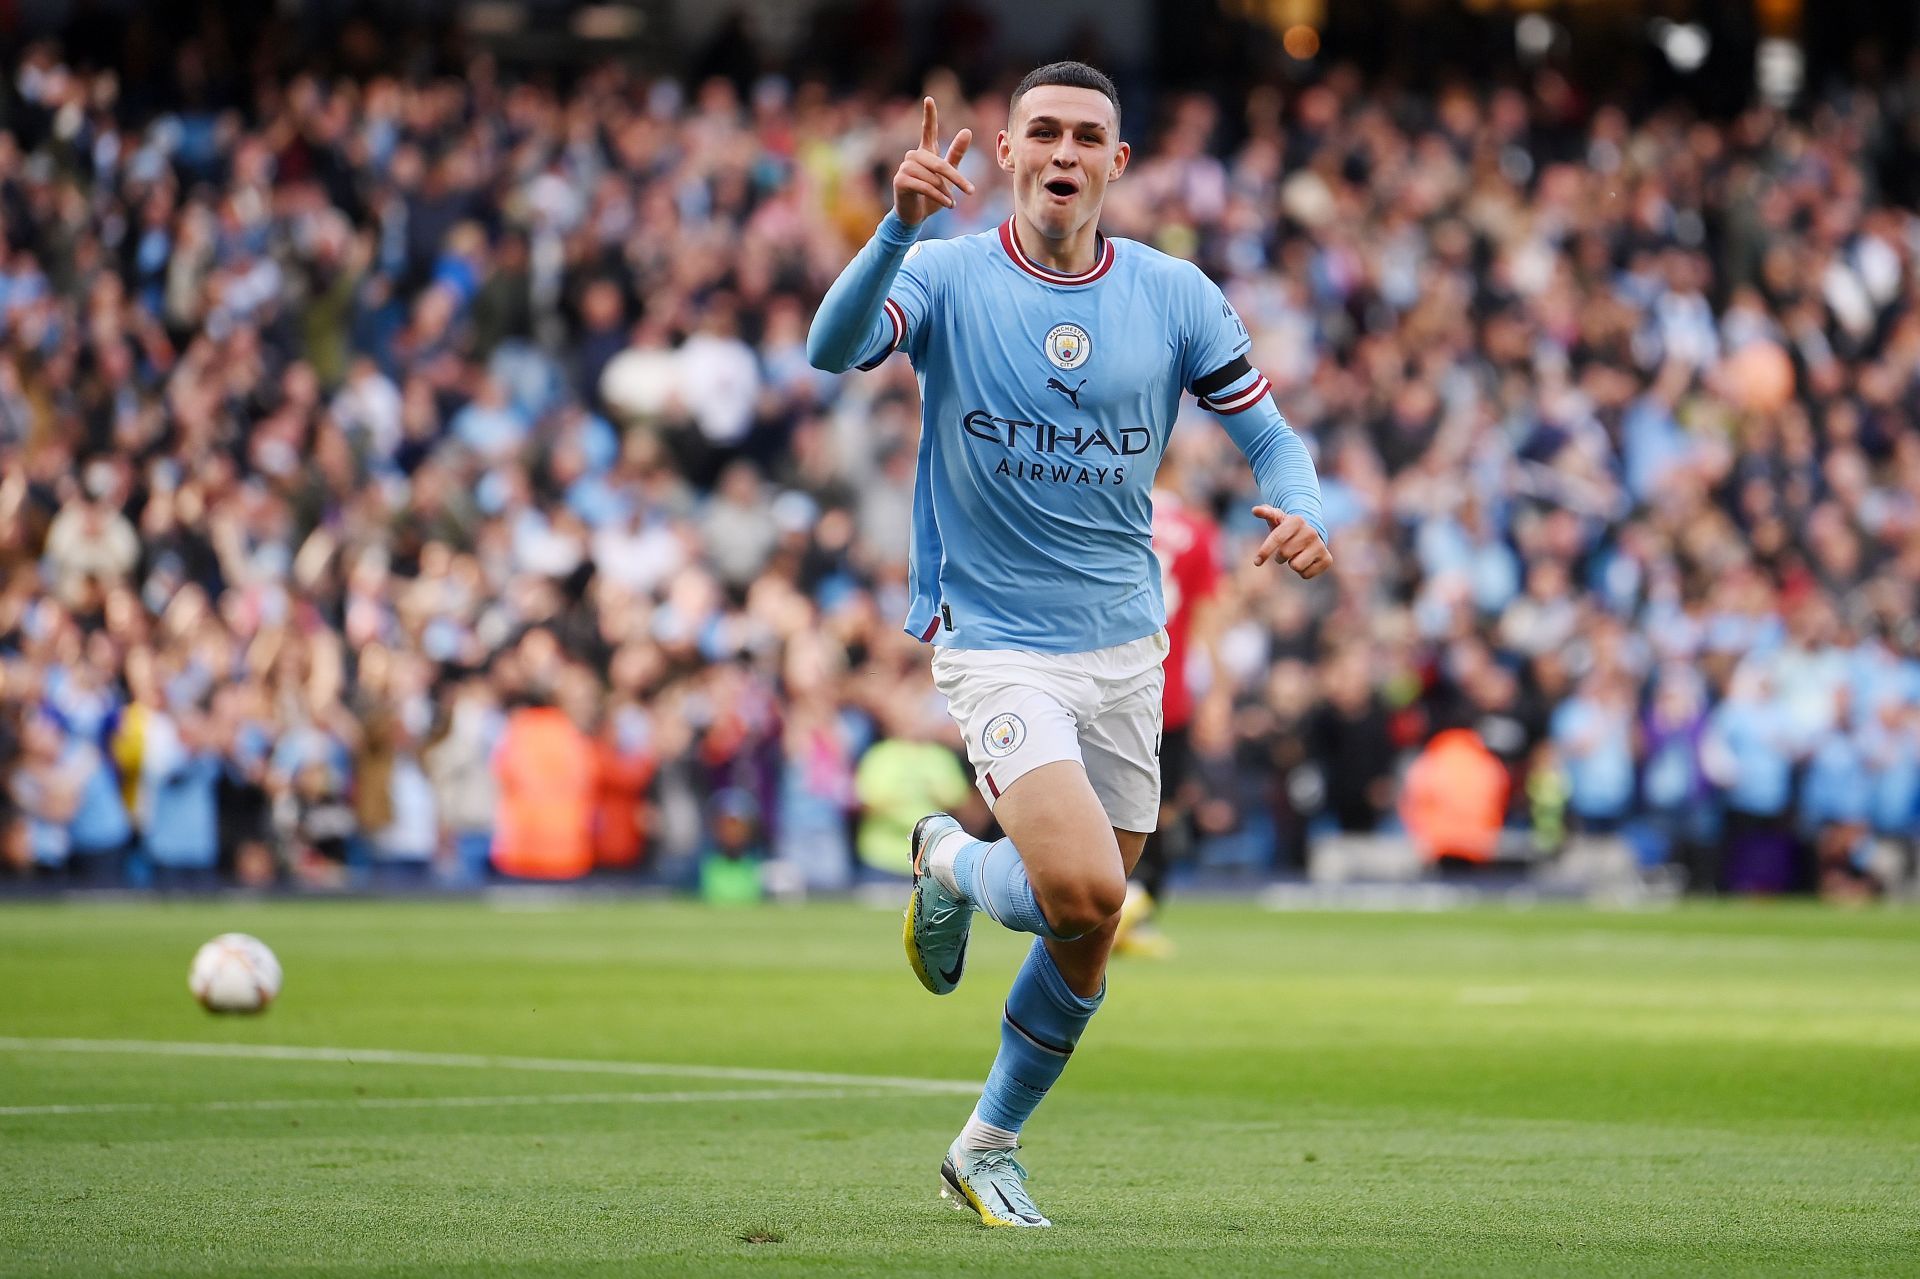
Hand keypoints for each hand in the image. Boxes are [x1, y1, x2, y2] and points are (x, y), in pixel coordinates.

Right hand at [894, 97, 973, 226]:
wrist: (914, 217)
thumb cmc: (931, 196)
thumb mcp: (948, 176)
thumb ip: (956, 154)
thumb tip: (967, 130)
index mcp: (925, 152)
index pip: (927, 130)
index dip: (929, 115)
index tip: (929, 99)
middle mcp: (913, 156)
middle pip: (940, 164)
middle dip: (956, 178)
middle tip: (971, 191)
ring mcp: (904, 167)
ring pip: (933, 177)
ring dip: (945, 191)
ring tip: (951, 202)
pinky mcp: (900, 181)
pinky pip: (925, 186)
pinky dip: (939, 196)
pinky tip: (948, 204)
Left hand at [1251, 505, 1331, 578]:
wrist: (1311, 535)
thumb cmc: (1287, 528)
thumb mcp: (1277, 518)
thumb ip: (1266, 513)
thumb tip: (1255, 510)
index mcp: (1297, 520)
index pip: (1277, 538)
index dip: (1265, 551)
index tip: (1257, 562)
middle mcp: (1311, 532)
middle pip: (1284, 554)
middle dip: (1280, 556)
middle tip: (1285, 551)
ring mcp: (1320, 546)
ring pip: (1295, 566)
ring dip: (1291, 564)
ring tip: (1296, 555)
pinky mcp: (1327, 560)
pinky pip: (1305, 575)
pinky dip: (1302, 572)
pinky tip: (1305, 561)